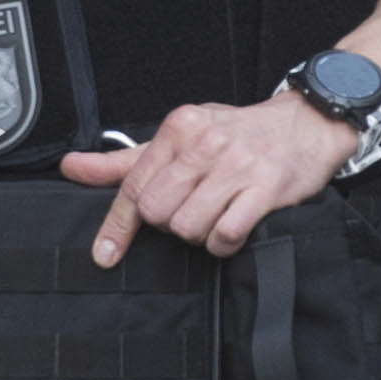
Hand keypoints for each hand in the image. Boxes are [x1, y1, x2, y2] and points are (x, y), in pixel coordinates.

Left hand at [66, 91, 355, 264]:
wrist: (309, 124)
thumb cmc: (238, 134)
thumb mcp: (181, 137)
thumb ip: (126, 160)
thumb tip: (71, 168)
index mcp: (179, 128)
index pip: (134, 185)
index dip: (117, 226)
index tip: (105, 256)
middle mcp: (205, 143)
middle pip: (159, 212)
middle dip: (169, 224)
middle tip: (190, 212)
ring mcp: (237, 165)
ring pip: (188, 227)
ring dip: (199, 234)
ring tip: (215, 215)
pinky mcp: (266, 188)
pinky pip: (226, 234)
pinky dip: (224, 243)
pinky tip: (233, 228)